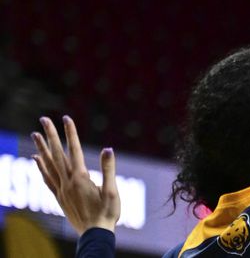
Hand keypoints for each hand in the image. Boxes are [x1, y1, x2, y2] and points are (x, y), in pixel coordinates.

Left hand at [32, 116, 120, 233]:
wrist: (95, 234)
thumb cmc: (107, 212)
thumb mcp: (112, 190)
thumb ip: (108, 169)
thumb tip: (108, 149)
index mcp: (81, 178)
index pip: (74, 150)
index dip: (70, 133)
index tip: (66, 118)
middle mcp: (67, 181)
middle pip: (56, 154)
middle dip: (50, 135)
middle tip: (43, 119)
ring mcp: (61, 189)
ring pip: (48, 165)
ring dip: (41, 148)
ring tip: (35, 134)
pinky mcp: (59, 197)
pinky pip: (46, 179)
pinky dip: (40, 167)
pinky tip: (36, 159)